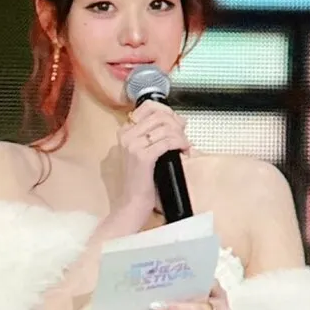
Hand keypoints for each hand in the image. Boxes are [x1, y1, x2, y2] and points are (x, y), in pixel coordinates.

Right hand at [114, 100, 191, 223]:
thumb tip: (180, 120)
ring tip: (185, 146)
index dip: (168, 112)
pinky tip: (184, 150)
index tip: (178, 123)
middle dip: (177, 124)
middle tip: (184, 136)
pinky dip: (180, 144)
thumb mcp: (146, 152)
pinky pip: (168, 142)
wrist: (132, 203)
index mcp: (125, 132)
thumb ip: (158, 134)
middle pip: (159, 115)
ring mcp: (133, 146)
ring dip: (181, 136)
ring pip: (166, 128)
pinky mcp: (143, 157)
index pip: (148, 107)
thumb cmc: (141, 180)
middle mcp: (127, 136)